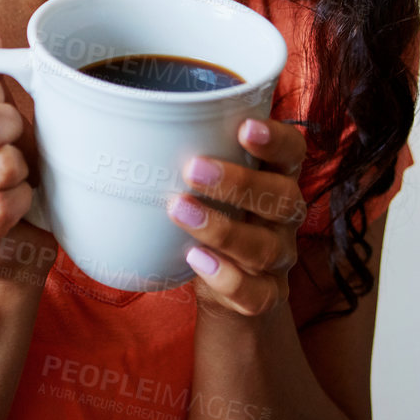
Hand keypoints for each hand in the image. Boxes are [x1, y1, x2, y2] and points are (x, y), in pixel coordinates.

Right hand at [0, 0, 54, 287]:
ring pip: (0, 168)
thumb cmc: (3, 166)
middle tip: (16, 148)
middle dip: (16, 131)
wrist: (10, 244)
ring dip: (25, 172)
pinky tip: (18, 210)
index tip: (3, 108)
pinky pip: (3, 208)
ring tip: (15, 183)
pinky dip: (26, 204)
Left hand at [166, 117, 307, 317]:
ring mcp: (279, 259)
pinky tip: (194, 258)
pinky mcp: (266, 297)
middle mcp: (286, 218)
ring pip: (264, 247)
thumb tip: (126, 122)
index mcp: (277, 178)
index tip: (244, 126)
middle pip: (283, 198)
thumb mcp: (210, 183)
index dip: (276, 139)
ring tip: (179, 210)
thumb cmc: (214, 215)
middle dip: (239, 182)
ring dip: (222, 229)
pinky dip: (226, 278)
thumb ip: (191, 154)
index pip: (292, 152)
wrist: (229, 289)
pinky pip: (255, 294)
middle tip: (193, 168)